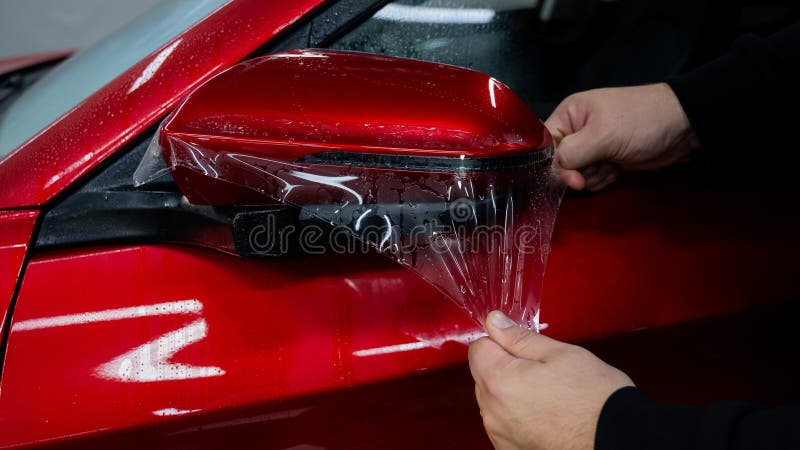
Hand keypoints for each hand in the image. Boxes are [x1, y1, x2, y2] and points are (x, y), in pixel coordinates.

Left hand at [468, 311, 633, 449]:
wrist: (618, 439)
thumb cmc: (595, 400)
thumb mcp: (559, 353)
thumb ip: (519, 337)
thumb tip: (495, 323)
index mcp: (500, 381)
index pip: (478, 348)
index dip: (500, 340)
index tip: (519, 343)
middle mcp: (493, 412)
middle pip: (483, 375)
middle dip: (505, 366)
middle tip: (541, 368)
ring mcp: (501, 434)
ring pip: (494, 400)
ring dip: (511, 392)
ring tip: (548, 393)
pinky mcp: (511, 449)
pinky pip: (504, 423)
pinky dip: (518, 415)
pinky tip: (546, 412)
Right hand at [545, 83, 699, 190]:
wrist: (682, 125)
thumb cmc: (640, 121)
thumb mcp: (602, 134)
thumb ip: (571, 153)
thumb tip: (553, 171)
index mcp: (570, 114)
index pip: (545, 144)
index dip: (553, 163)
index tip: (573, 176)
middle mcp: (577, 130)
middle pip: (560, 163)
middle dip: (579, 171)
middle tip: (601, 166)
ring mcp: (593, 146)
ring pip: (577, 174)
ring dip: (594, 175)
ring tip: (613, 162)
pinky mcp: (607, 160)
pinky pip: (593, 178)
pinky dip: (604, 178)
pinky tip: (618, 168)